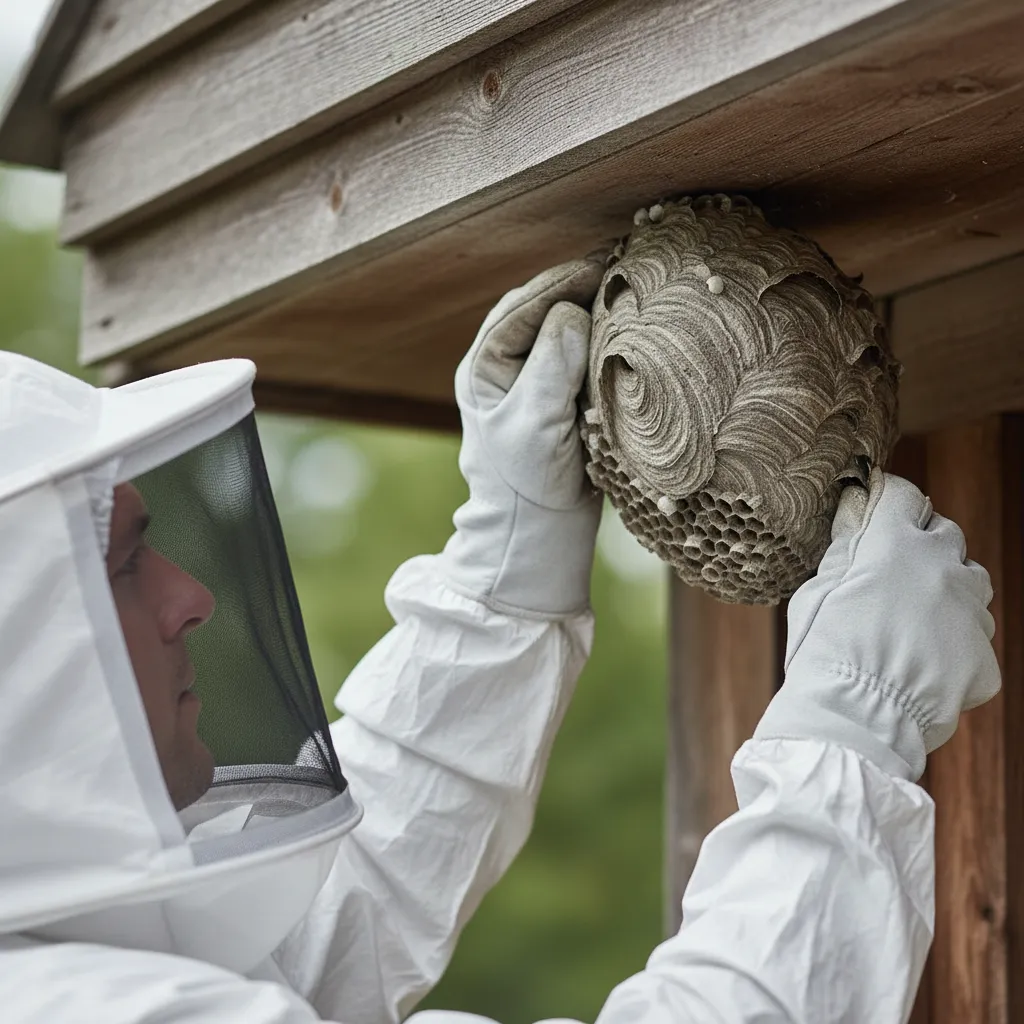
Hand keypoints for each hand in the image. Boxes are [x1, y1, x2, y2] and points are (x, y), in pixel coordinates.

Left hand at [439, 258, 605, 615]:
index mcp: (485, 366)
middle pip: (540, 307)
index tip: (604, 263)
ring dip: (591, 308)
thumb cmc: (527, 483)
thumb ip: (551, 364)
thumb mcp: (535, 423)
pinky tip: (626, 329)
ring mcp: (530, 379)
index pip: (524, 306)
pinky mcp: (556, 395)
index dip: (564, 281)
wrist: (538, 533)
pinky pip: (577, 352)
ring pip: (560, 326)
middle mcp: (503, 365)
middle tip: (623, 267)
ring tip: (629, 288)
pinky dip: (599, 337)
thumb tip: (573, 311)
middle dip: (578, 286)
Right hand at [754, 469, 999, 779]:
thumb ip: (845, 546)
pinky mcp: (984, 656)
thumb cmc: (823, 651)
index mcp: (894, 544)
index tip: (877, 509)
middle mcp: (942, 567)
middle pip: (945, 533)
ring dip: (947, 587)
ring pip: (971, 580)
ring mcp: (970, 612)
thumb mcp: (818, 591)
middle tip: (890, 571)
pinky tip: (922, 661)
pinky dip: (954, 642)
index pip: (903, 496)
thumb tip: (855, 508)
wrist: (855, 720)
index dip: (888, 501)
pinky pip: (974, 637)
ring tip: (913, 617)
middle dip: (921, 543)